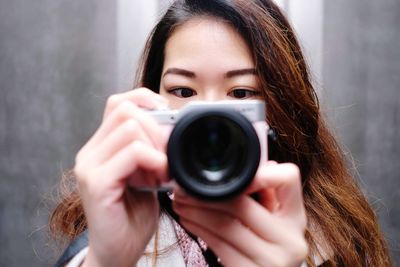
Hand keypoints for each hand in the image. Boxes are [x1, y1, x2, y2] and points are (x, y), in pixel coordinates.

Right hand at [74, 88, 168, 266]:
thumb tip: (170, 126)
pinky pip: (132, 153)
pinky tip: (161, 177)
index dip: (146, 100)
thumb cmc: (133, 215)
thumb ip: (149, 149)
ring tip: (163, 170)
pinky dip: (154, 160)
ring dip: (157, 146)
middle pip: (125, 110)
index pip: (118, 103)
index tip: (167, 117)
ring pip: (130, 127)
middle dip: (156, 126)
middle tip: (168, 153)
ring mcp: (89, 166)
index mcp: (100, 147)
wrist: (118, 251)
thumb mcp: (145, 173)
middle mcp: (90, 152)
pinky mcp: (96, 183)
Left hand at [173, 162, 307, 266]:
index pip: (288, 179)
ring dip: (196, 211)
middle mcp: (289, 239)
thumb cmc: (267, 247)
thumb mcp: (275, 221)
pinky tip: (188, 220)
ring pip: (225, 225)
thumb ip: (267, 195)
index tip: (232, 172)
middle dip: (207, 194)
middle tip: (184, 188)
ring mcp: (271, 260)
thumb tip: (258, 165)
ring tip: (180, 202)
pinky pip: (218, 245)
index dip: (261, 172)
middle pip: (242, 205)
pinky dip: (198, 229)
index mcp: (295, 218)